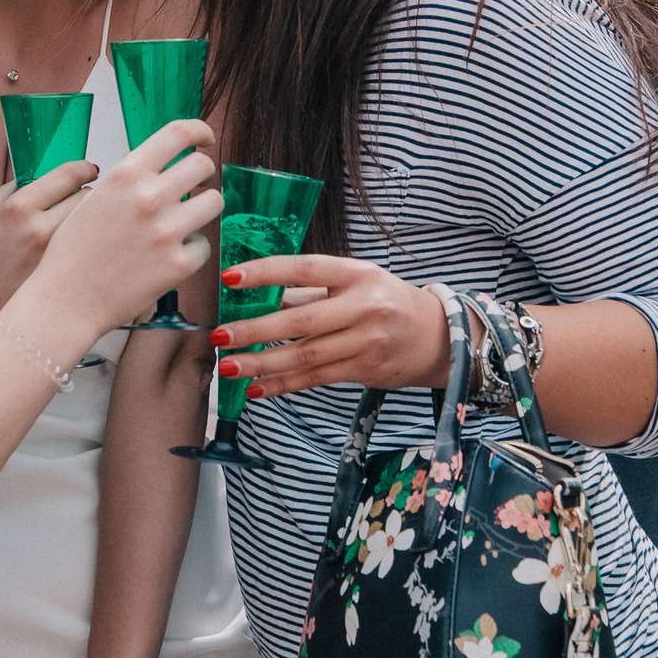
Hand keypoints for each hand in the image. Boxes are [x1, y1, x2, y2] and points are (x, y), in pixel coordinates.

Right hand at [0, 162, 98, 371]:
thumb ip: (7, 192)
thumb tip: (34, 175)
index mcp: (18, 209)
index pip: (68, 175)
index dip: (84, 168)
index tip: (89, 169)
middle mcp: (42, 230)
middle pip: (90, 198)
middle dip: (89, 197)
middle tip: (84, 203)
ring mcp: (60, 257)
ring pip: (96, 226)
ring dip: (94, 222)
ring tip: (83, 230)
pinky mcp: (69, 279)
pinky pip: (92, 252)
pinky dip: (92, 248)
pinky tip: (82, 254)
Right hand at [28, 120, 221, 337]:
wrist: (66, 301)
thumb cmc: (73, 252)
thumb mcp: (94, 199)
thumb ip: (127, 179)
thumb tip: (156, 165)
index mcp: (127, 174)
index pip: (178, 133)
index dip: (198, 131)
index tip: (204, 137)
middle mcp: (151, 197)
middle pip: (202, 166)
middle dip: (202, 174)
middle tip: (193, 186)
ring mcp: (168, 231)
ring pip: (213, 202)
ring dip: (202, 208)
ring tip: (183, 221)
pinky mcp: (180, 264)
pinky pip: (203, 245)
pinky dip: (190, 250)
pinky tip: (167, 257)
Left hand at [208, 254, 450, 397]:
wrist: (438, 336)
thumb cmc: (386, 302)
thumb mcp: (356, 283)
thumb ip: (311, 290)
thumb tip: (257, 296)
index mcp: (358, 274)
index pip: (307, 269)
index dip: (268, 272)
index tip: (231, 278)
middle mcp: (364, 307)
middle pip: (302, 320)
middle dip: (256, 329)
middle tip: (220, 335)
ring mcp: (367, 341)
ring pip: (306, 355)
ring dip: (262, 363)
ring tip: (229, 367)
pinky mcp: (366, 370)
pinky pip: (317, 378)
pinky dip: (284, 384)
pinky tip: (257, 388)